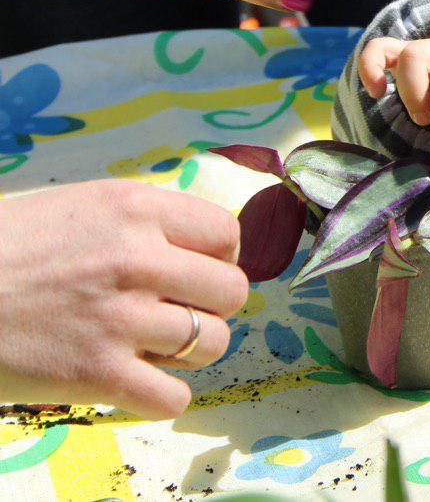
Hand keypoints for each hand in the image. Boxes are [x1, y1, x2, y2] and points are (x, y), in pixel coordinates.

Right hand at [0, 181, 248, 417]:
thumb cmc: (1, 248)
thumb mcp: (75, 207)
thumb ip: (137, 221)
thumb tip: (195, 243)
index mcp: (134, 207)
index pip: (227, 234)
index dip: (219, 259)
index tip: (194, 273)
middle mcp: (137, 257)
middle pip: (232, 292)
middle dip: (209, 307)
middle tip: (174, 313)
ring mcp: (119, 317)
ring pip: (213, 343)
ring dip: (189, 352)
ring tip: (151, 347)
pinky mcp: (97, 374)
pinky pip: (173, 397)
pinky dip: (161, 397)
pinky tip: (133, 383)